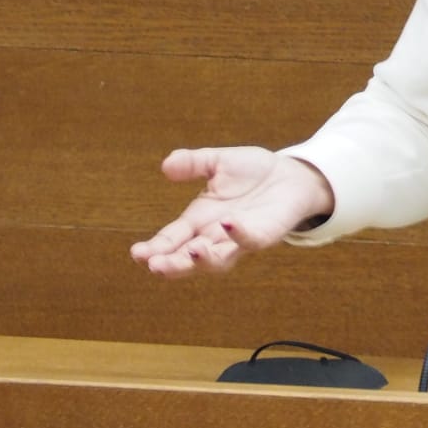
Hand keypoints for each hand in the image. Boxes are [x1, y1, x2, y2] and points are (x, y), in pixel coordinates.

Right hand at [130, 146, 332, 277]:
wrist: (291, 174)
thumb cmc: (252, 173)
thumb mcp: (217, 162)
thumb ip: (192, 163)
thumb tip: (166, 165)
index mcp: (198, 220)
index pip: (171, 240)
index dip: (154, 248)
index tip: (137, 253)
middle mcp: (215, 235)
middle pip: (188, 258)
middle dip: (171, 264)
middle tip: (154, 265)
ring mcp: (240, 239)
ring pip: (218, 261)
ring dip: (202, 260)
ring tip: (190, 253)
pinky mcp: (264, 234)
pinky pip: (251, 241)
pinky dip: (239, 235)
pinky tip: (227, 224)